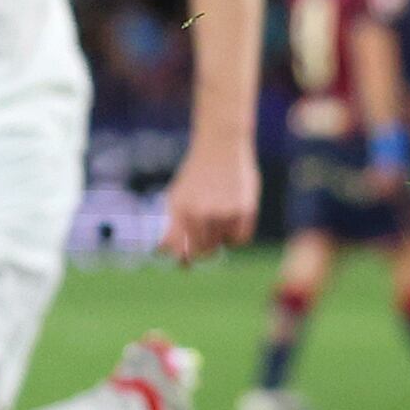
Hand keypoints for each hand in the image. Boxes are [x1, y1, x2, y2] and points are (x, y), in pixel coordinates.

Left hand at [158, 138, 260, 262]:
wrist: (221, 145)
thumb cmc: (197, 175)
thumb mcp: (177, 196)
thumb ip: (173, 226)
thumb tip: (165, 254)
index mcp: (180, 209)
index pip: (179, 248)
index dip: (182, 260)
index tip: (184, 264)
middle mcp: (200, 213)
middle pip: (202, 251)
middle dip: (201, 251)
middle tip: (203, 243)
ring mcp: (223, 212)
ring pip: (221, 245)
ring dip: (218, 239)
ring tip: (217, 218)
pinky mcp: (244, 210)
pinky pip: (240, 239)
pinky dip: (235, 236)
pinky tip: (231, 222)